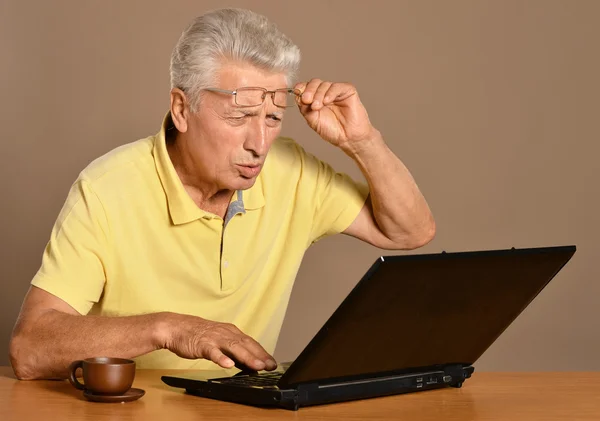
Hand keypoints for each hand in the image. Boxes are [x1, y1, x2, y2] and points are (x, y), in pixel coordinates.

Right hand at [162, 313, 276, 370]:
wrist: (175, 327)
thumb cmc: (198, 335)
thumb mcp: (219, 340)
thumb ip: (233, 349)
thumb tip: (247, 362)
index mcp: (231, 332)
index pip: (250, 342)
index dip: (262, 353)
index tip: (272, 363)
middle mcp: (225, 333)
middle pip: (245, 344)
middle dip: (259, 355)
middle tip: (270, 366)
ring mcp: (214, 339)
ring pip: (233, 347)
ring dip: (246, 357)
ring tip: (257, 366)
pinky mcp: (201, 344)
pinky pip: (212, 352)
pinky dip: (220, 358)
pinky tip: (228, 365)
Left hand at [294, 79, 377, 151]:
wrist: (348, 139)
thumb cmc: (333, 131)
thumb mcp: (312, 120)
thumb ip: (304, 108)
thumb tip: (297, 95)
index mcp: (316, 98)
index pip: (306, 87)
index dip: (301, 88)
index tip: (298, 94)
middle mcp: (326, 93)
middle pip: (315, 83)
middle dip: (309, 91)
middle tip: (306, 100)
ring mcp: (337, 92)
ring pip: (325, 84)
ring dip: (318, 94)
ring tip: (317, 107)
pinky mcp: (348, 91)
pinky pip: (337, 87)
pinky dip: (330, 93)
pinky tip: (327, 101)